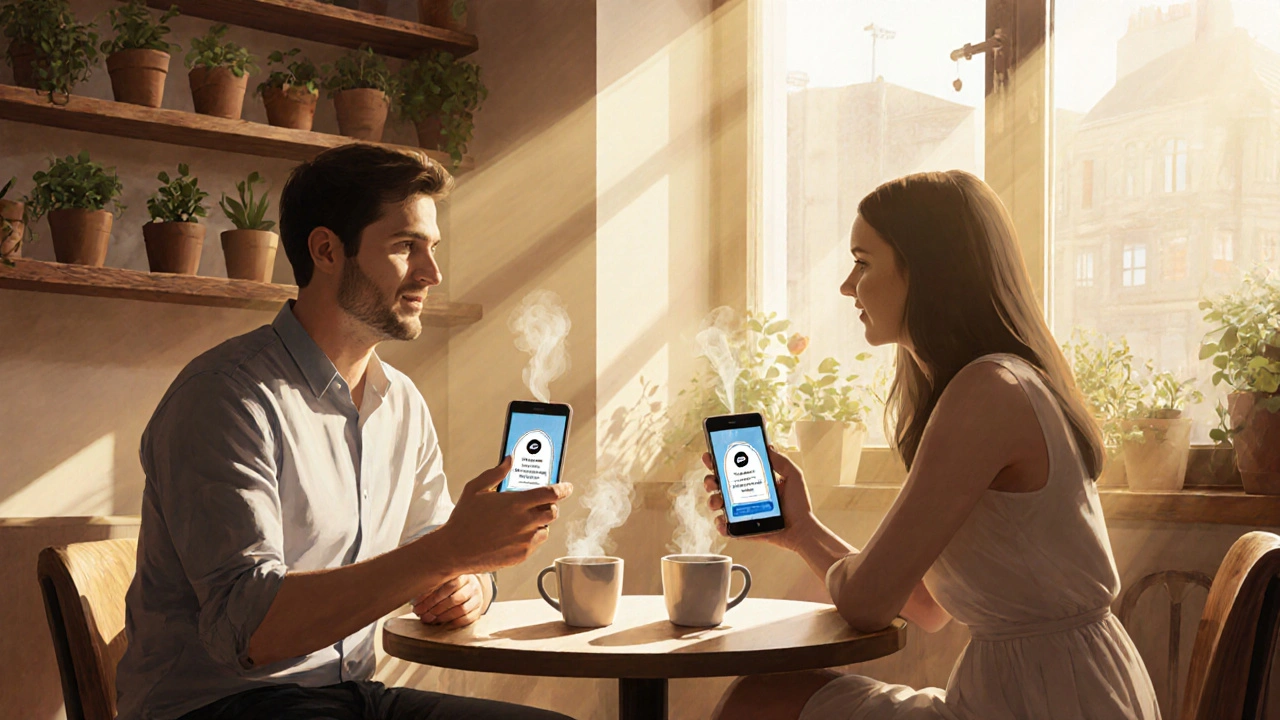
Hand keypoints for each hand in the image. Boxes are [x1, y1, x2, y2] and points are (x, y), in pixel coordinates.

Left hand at [413, 574, 484, 627]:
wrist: (468, 587)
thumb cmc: (447, 584)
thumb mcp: (440, 579)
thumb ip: (429, 583)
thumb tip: (412, 592)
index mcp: (461, 574)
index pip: (449, 583)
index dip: (431, 595)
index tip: (416, 603)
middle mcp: (472, 585)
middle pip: (454, 598)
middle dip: (434, 608)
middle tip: (421, 614)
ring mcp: (477, 598)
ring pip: (461, 609)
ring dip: (442, 616)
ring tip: (429, 620)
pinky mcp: (478, 610)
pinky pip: (468, 618)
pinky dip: (454, 622)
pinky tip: (442, 624)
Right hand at [433, 457, 572, 573]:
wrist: (454, 550)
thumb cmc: (463, 518)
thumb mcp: (475, 489)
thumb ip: (496, 473)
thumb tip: (510, 459)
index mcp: (516, 503)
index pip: (551, 493)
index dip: (563, 489)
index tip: (567, 487)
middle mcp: (524, 522)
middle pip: (553, 512)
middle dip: (552, 506)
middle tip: (542, 503)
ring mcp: (524, 541)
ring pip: (546, 529)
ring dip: (541, 523)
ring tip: (526, 519)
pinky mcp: (521, 555)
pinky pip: (535, 544)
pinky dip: (532, 537)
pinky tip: (517, 533)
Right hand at [703, 445, 816, 549]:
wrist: (802, 529)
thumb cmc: (799, 504)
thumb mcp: (793, 476)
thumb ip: (781, 460)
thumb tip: (768, 446)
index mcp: (754, 481)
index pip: (732, 468)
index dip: (718, 460)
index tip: (711, 454)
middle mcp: (744, 495)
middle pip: (718, 484)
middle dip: (709, 479)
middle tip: (712, 479)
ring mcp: (741, 512)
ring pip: (717, 504)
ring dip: (712, 500)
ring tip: (719, 501)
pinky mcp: (742, 529)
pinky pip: (724, 526)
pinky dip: (720, 524)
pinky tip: (723, 520)